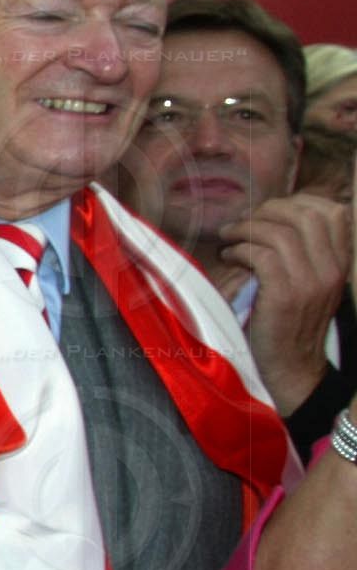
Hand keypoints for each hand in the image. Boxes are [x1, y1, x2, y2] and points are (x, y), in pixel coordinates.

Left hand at [224, 192, 352, 413]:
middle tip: (243, 223)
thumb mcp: (308, 284)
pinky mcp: (284, 295)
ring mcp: (310, 282)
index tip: (268, 213)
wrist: (293, 367)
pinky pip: (260, 255)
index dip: (297, 202)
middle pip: (305, 215)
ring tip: (229, 238)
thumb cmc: (290, 322)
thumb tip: (272, 219)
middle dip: (267, 211)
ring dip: (246, 229)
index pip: (333, 212)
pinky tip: (230, 257)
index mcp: (340, 263)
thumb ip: (302, 254)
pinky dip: (240, 250)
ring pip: (279, 232)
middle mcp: (331, 269)